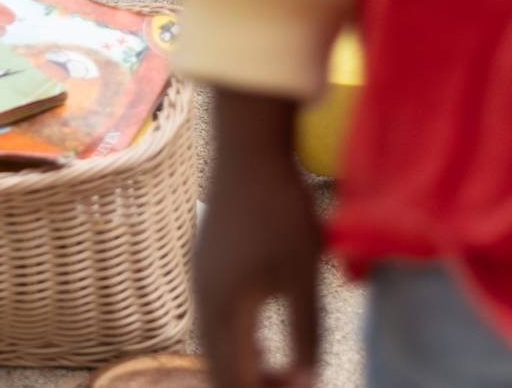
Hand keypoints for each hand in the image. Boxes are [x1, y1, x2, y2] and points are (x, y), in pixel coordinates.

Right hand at [195, 87, 323, 386]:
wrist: (248, 148)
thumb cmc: (279, 209)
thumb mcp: (302, 276)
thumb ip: (306, 333)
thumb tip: (309, 378)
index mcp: (223, 310)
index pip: (234, 380)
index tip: (304, 386)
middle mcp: (203, 300)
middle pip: (219, 368)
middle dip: (253, 385)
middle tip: (295, 384)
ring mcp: (202, 280)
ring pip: (217, 344)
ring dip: (246, 365)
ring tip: (285, 371)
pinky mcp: (209, 264)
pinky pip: (218, 320)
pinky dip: (240, 341)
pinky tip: (266, 337)